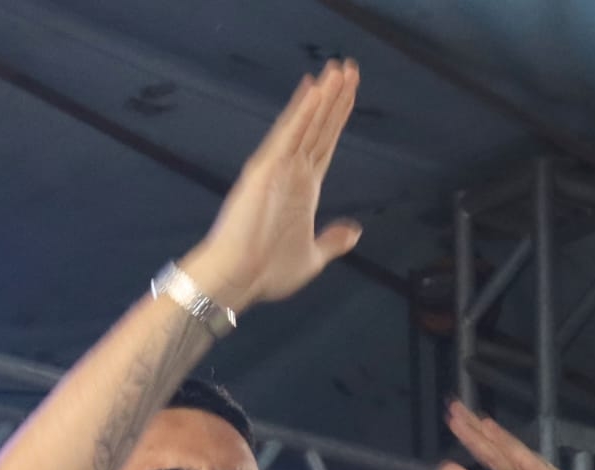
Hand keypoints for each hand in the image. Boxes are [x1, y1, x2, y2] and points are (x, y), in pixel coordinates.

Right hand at [184, 60, 361, 311]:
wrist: (239, 278)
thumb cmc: (267, 272)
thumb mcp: (312, 259)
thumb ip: (333, 241)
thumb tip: (355, 231)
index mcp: (304, 190)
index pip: (325, 144)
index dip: (338, 118)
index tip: (350, 92)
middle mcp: (292, 173)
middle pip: (319, 128)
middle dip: (335, 98)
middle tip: (350, 67)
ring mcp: (278, 169)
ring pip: (305, 125)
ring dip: (322, 97)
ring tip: (338, 70)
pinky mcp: (265, 170)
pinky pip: (288, 137)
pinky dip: (302, 114)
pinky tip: (315, 92)